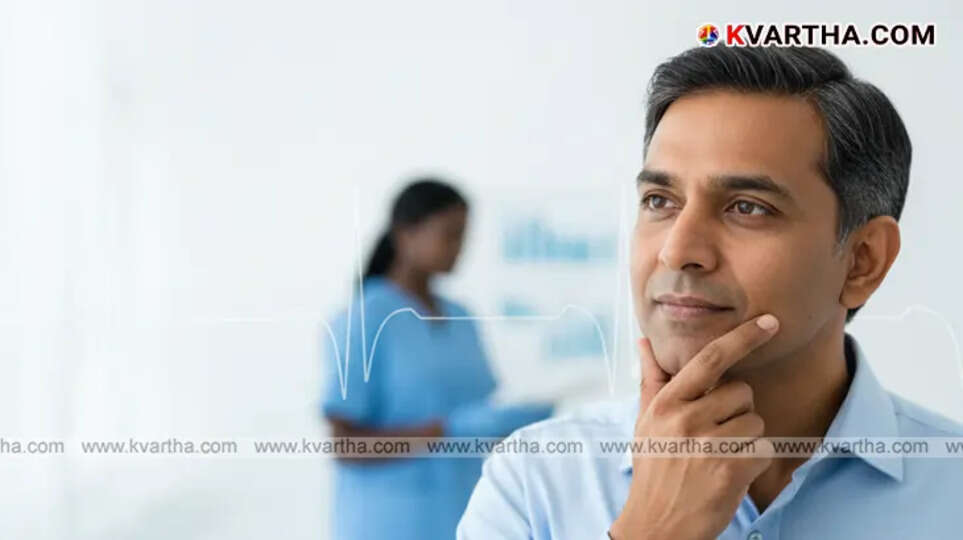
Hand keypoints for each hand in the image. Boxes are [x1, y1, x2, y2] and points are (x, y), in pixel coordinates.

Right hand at [609, 314, 779, 539]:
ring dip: (746, 440)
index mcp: (666, 403)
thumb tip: (644, 342)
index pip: (710, 359)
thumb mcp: (646, 424)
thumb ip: (652, 381)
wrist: (655, 527)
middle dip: (737, 412)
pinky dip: (755, 463)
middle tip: (714, 436)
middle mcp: (685, 418)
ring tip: (718, 458)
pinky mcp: (730, 469)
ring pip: (756, 421)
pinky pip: (765, 449)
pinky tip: (730, 475)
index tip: (770, 322)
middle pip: (742, 392)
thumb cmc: (654, 471)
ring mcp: (708, 444)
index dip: (743, 337)